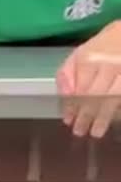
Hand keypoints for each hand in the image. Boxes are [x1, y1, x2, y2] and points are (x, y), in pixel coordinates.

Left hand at [57, 21, 120, 137]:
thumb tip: (65, 96)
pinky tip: (113, 119)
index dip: (72, 107)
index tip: (68, 120)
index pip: (78, 89)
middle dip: (86, 116)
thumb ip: (66, 75)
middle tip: (79, 131)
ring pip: (113, 99)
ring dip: (103, 118)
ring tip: (95, 132)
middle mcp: (109, 65)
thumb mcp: (77, 55)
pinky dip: (117, 109)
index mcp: (89, 60)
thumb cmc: (100, 48)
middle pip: (95, 96)